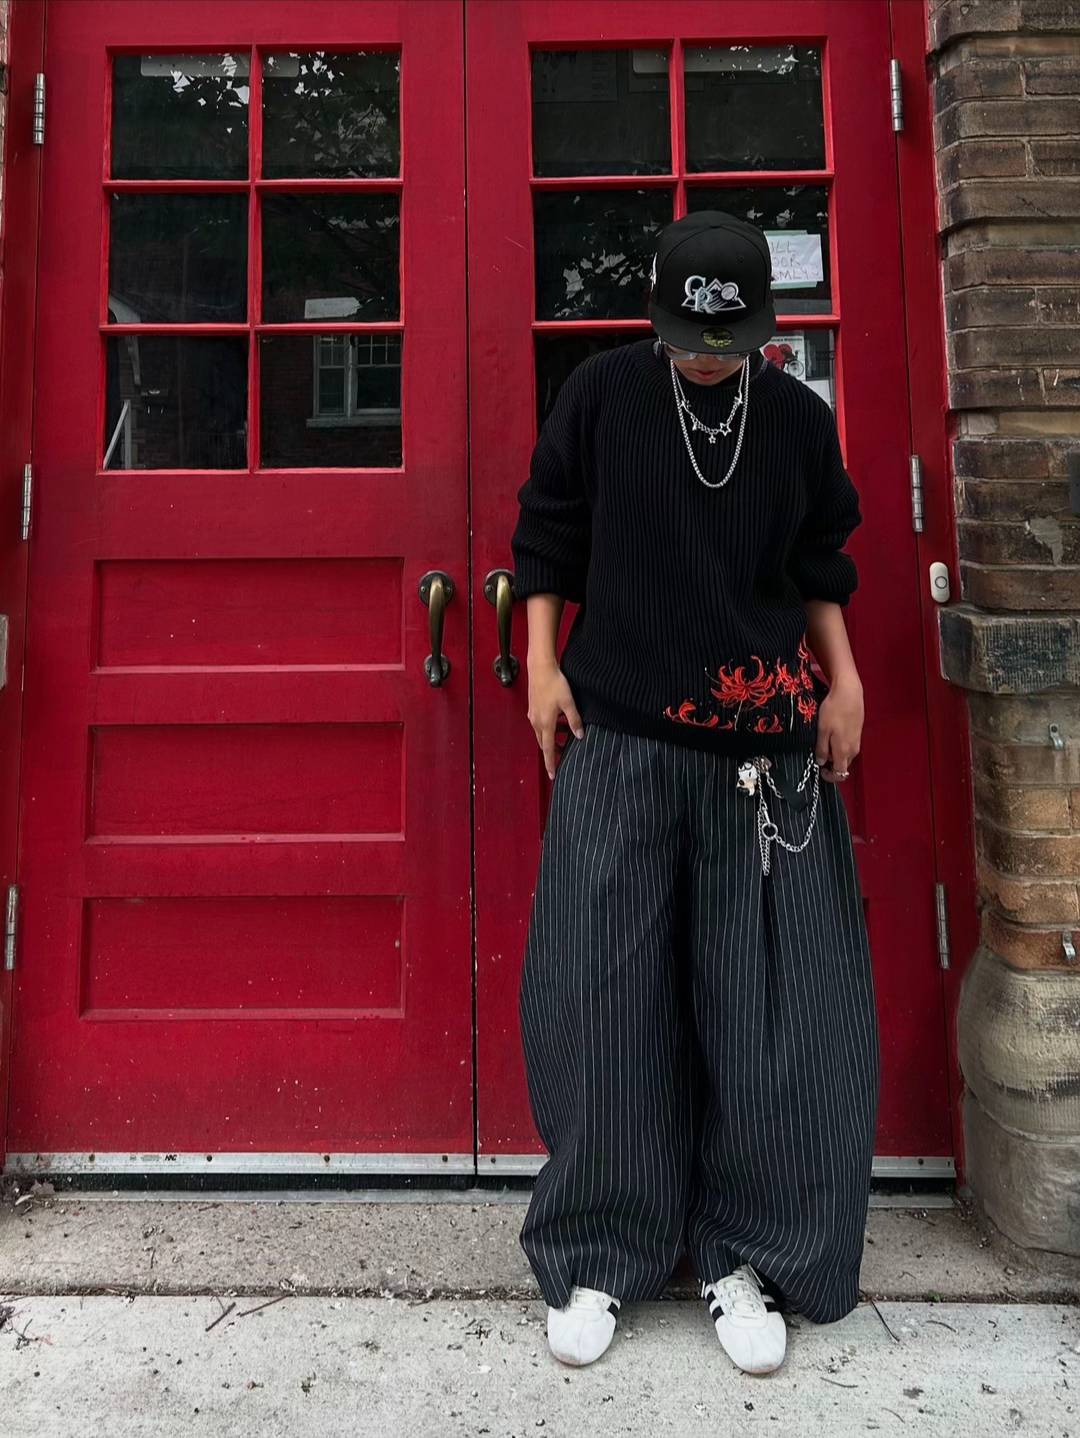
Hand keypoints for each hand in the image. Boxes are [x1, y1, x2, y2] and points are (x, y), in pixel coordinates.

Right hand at [527, 656, 584, 779]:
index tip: (553, 776)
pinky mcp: (533, 708)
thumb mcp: (569, 703)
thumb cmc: (555, 684)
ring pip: (542, 734)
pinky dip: (549, 729)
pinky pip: (540, 724)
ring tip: (565, 739)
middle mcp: (536, 722)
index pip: (548, 749)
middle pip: (544, 744)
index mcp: (546, 724)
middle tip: (563, 758)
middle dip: (553, 753)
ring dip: (552, 739)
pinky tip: (558, 723)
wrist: (540, 668)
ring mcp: (533, 715)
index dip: (551, 763)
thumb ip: (574, 720)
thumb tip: (580, 736)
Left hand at [814, 672, 862, 782]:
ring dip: (835, 753)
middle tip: (819, 755)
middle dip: (831, 765)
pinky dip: (840, 744)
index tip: (820, 771)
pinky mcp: (858, 731)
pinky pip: (849, 744)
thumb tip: (821, 762)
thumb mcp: (822, 731)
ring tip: (823, 742)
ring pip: (846, 754)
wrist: (849, 692)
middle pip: (843, 765)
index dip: (830, 777)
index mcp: (844, 751)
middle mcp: (853, 749)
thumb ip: (822, 749)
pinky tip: (832, 733)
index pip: (840, 774)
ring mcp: (857, 740)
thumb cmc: (834, 710)